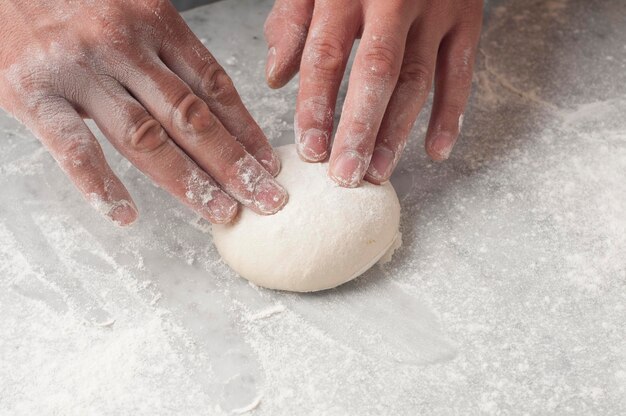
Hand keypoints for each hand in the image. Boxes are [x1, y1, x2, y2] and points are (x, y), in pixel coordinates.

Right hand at [0, 0, 286, 225]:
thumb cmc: (72, 1)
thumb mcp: (131, 13)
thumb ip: (167, 56)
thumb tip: (212, 111)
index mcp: (155, 22)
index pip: (213, 85)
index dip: (245, 129)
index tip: (267, 164)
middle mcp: (123, 44)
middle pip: (190, 116)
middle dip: (233, 163)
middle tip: (266, 198)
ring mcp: (79, 69)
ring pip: (145, 135)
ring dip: (188, 180)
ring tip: (221, 212)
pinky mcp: (32, 91)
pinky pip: (72, 146)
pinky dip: (100, 184)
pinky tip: (125, 214)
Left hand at [264, 0, 482, 185]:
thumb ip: (293, 20)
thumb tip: (277, 77)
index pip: (326, 56)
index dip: (316, 106)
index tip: (310, 149)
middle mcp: (393, 1)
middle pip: (375, 73)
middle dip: (359, 128)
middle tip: (346, 174)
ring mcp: (435, 9)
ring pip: (417, 79)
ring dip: (398, 131)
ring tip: (379, 172)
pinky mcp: (467, 18)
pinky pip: (461, 71)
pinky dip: (451, 114)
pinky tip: (436, 151)